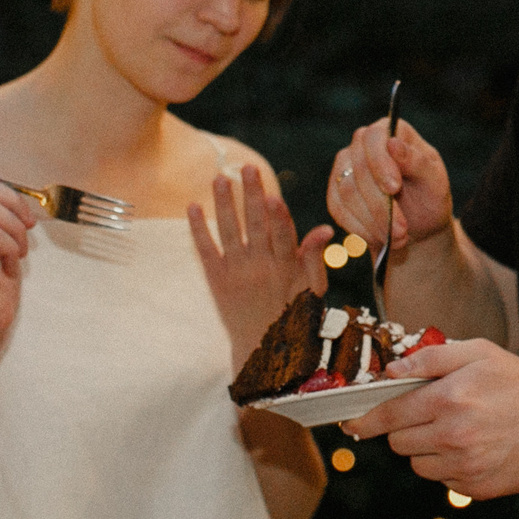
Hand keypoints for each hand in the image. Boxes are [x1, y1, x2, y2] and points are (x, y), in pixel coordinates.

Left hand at [190, 164, 331, 369]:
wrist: (262, 350)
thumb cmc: (294, 316)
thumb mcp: (312, 289)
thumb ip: (315, 257)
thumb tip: (325, 228)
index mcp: (286, 269)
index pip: (283, 237)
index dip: (278, 217)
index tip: (272, 196)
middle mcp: (260, 269)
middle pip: (255, 226)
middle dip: (250, 195)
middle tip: (246, 168)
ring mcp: (237, 274)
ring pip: (229, 232)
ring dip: (224, 204)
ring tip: (219, 178)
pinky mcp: (217, 281)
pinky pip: (206, 251)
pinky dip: (198, 229)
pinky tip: (193, 207)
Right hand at [326, 119, 453, 257]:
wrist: (419, 223)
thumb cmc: (430, 196)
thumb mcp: (434, 181)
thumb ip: (417, 161)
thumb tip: (393, 143)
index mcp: (391, 131)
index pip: (374, 138)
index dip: (380, 163)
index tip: (394, 188)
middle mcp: (363, 145)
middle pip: (359, 169)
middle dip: (381, 205)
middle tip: (402, 231)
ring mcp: (346, 167)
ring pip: (347, 192)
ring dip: (373, 221)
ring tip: (398, 238)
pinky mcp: (336, 192)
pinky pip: (338, 209)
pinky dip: (360, 228)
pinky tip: (379, 238)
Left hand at [339, 338, 518, 497]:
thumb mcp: (479, 353)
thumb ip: (431, 356)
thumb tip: (391, 370)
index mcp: (450, 398)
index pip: (389, 414)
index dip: (365, 419)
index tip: (351, 424)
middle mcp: (454, 436)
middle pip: (398, 442)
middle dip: (405, 428)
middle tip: (431, 414)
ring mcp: (464, 467)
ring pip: (417, 464)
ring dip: (425, 449)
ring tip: (456, 431)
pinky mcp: (474, 489)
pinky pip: (441, 480)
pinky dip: (447, 467)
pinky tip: (473, 449)